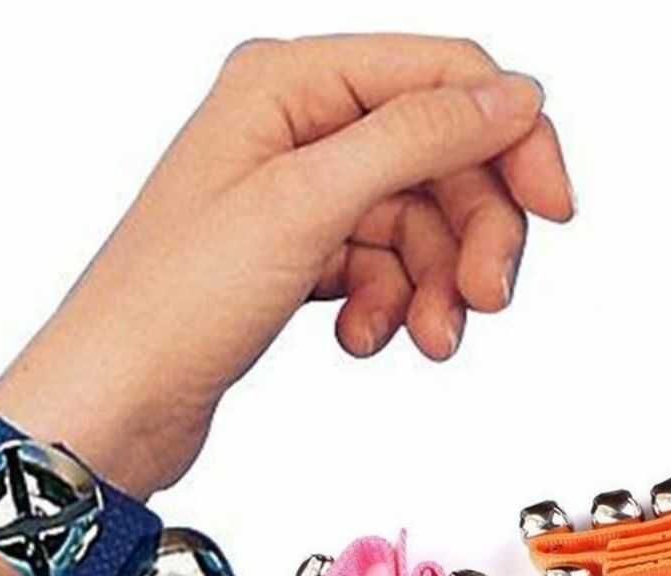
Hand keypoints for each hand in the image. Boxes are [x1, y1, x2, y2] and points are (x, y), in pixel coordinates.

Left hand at [0, 35, 573, 496]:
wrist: (116, 402)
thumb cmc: (171, 303)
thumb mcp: (305, 204)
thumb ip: (414, 138)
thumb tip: (509, 98)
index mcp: (289, 83)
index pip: (443, 78)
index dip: (511, 140)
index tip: (553, 208)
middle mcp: (297, 129)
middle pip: (438, 159)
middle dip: (472, 233)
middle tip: (487, 299)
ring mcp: (297, 195)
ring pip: (416, 224)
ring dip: (433, 286)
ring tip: (423, 339)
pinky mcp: (297, 256)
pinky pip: (381, 268)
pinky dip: (388, 306)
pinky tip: (362, 337)